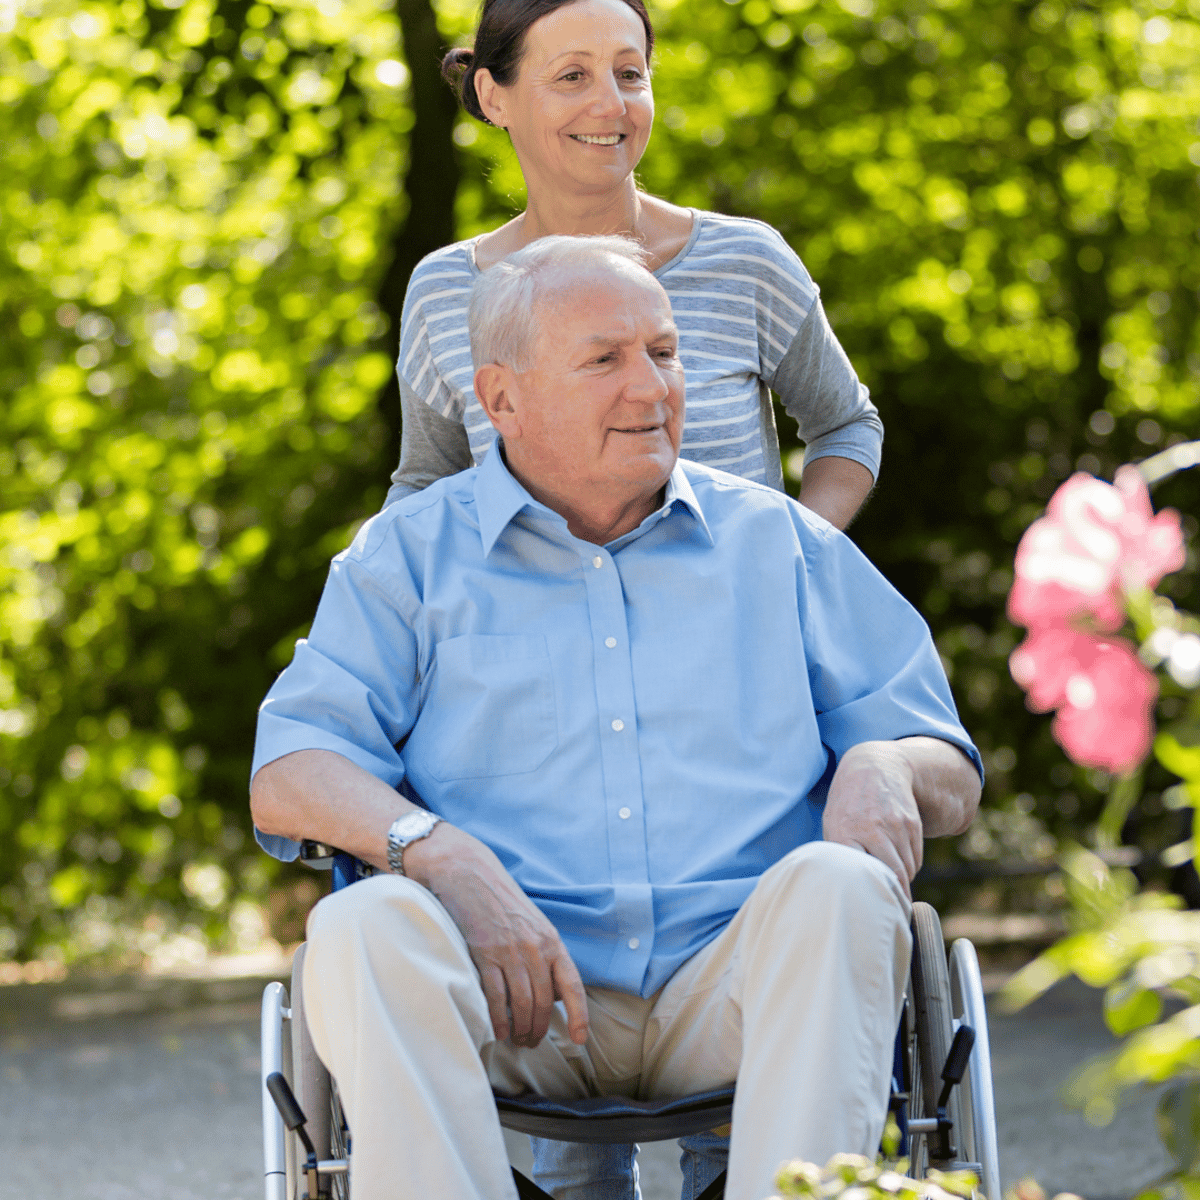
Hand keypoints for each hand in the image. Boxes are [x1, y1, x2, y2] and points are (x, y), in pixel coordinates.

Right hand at [403, 823, 589, 1049]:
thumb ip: (545, 954)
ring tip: (517, 1040)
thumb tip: (555, 992)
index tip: (580, 1038)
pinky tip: (498, 1031)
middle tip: (532, 1042)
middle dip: (540, 1028)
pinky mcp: (485, 954)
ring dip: (521, 1029)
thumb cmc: (501, 901)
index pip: (572, 984)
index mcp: (552, 940)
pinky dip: (498, 1019)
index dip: (579, 1014)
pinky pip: (496, 997)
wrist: (470, 873)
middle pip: (544, 1001)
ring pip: (522, 1003)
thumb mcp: (533, 924)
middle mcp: (535, 947)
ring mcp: (510, 951)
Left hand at [822, 741, 923, 898]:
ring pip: (905, 871)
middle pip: (891, 878)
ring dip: (899, 880)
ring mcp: (894, 827)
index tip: (874, 912)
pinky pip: (915, 859)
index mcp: (845, 834)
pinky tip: (896, 856)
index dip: (870, 896)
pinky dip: (908, 865)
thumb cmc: (847, 804)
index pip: (860, 875)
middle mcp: (871, 830)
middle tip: (891, 909)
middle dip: (893, 897)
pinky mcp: (912, 824)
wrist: (873, 768)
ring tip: (887, 875)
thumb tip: (847, 888)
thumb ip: (841, 854)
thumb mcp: (833, 824)